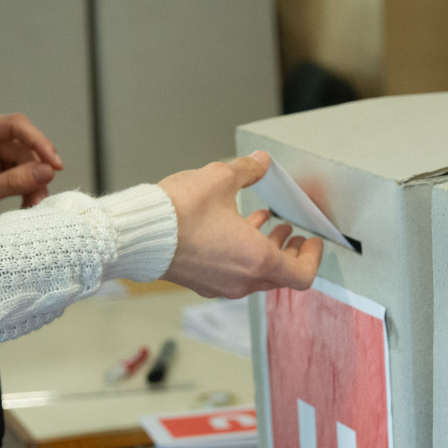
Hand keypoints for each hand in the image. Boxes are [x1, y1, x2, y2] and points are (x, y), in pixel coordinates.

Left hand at [0, 113, 63, 217]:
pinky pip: (18, 171)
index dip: (39, 142)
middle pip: (21, 145)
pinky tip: (26, 203)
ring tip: (32, 204)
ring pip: (24, 160)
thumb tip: (48, 172)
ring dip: (33, 182)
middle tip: (42, 194)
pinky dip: (26, 187)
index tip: (55, 165)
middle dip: (35, 171)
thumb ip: (12, 183)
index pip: (13, 125)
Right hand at [158, 151, 323, 297]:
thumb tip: (261, 162)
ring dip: (265, 250)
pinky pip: (234, 273)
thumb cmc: (178, 213)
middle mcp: (241, 280)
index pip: (301, 275)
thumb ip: (247, 170)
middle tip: (294, 233)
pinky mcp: (201, 282)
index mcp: (256, 260)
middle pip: (280, 276)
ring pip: (255, 274)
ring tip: (268, 223)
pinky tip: (235, 227)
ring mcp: (220, 285)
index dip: (312, 258)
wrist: (135, 235)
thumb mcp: (220, 179)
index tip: (313, 242)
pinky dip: (243, 254)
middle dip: (290, 251)